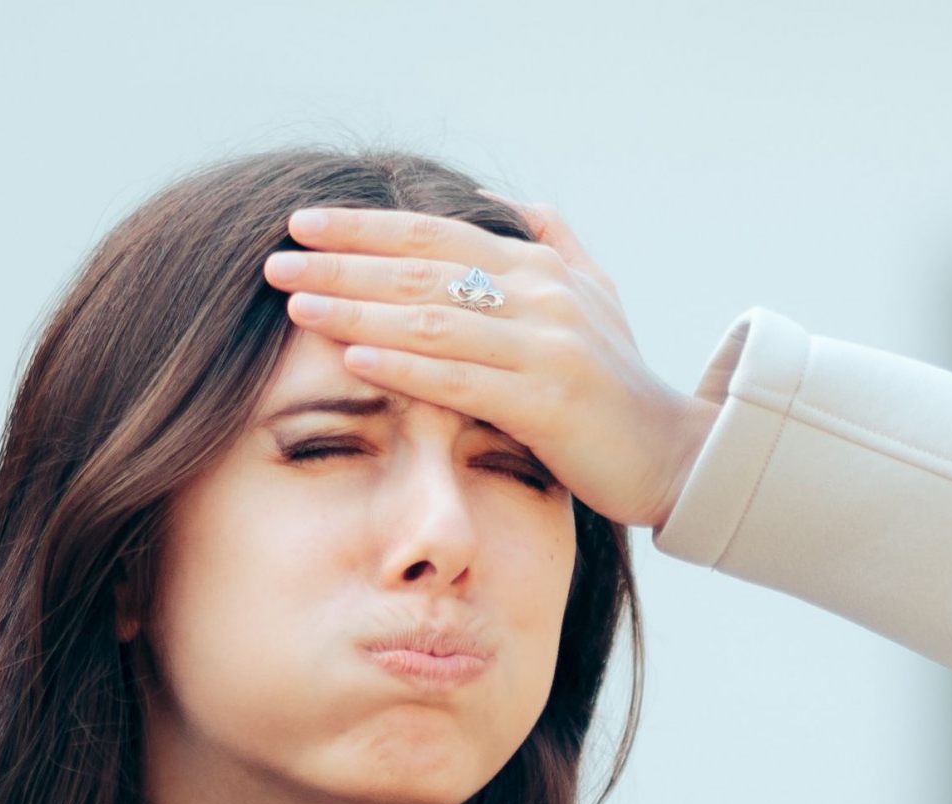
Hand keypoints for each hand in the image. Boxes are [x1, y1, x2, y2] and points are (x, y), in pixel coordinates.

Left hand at [261, 196, 718, 531]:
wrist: (676, 455)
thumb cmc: (620, 386)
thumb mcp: (595, 298)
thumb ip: (553, 243)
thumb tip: (507, 201)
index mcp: (540, 266)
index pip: (436, 231)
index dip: (366, 225)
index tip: (302, 222)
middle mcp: (542, 294)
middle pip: (423, 267)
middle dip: (343, 262)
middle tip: (275, 260)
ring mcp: (548, 345)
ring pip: (434, 317)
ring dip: (358, 306)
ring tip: (297, 302)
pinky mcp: (549, 401)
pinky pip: (461, 379)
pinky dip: (405, 363)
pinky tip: (355, 355)